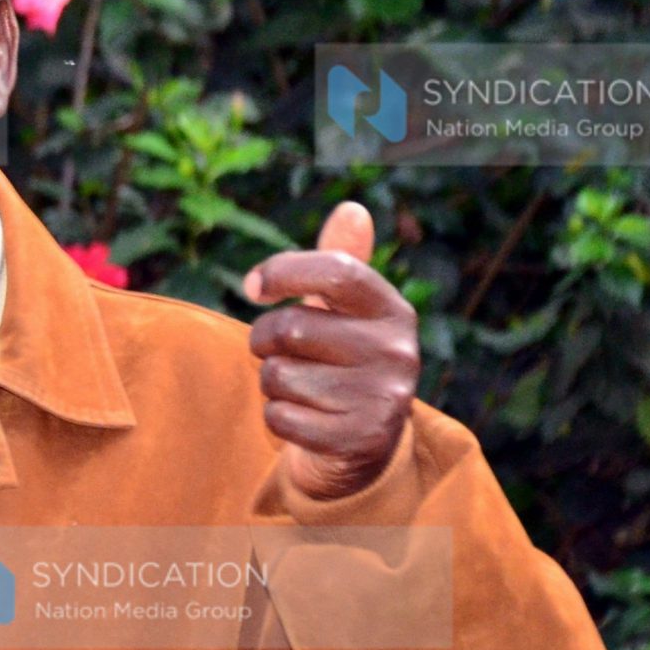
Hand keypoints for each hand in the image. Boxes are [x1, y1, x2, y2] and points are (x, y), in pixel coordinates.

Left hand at [242, 202, 419, 501]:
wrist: (364, 441)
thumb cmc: (342, 358)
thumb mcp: (345, 311)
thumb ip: (340, 261)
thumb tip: (351, 208)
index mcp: (392, 310)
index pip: (337, 271)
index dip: (284, 271)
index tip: (252, 286)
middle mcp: (397, 352)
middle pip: (290, 327)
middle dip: (264, 337)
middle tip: (274, 348)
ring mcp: (381, 399)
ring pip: (278, 375)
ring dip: (271, 380)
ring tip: (300, 385)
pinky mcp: (356, 440)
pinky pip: (279, 417)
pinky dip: (276, 417)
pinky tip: (304, 417)